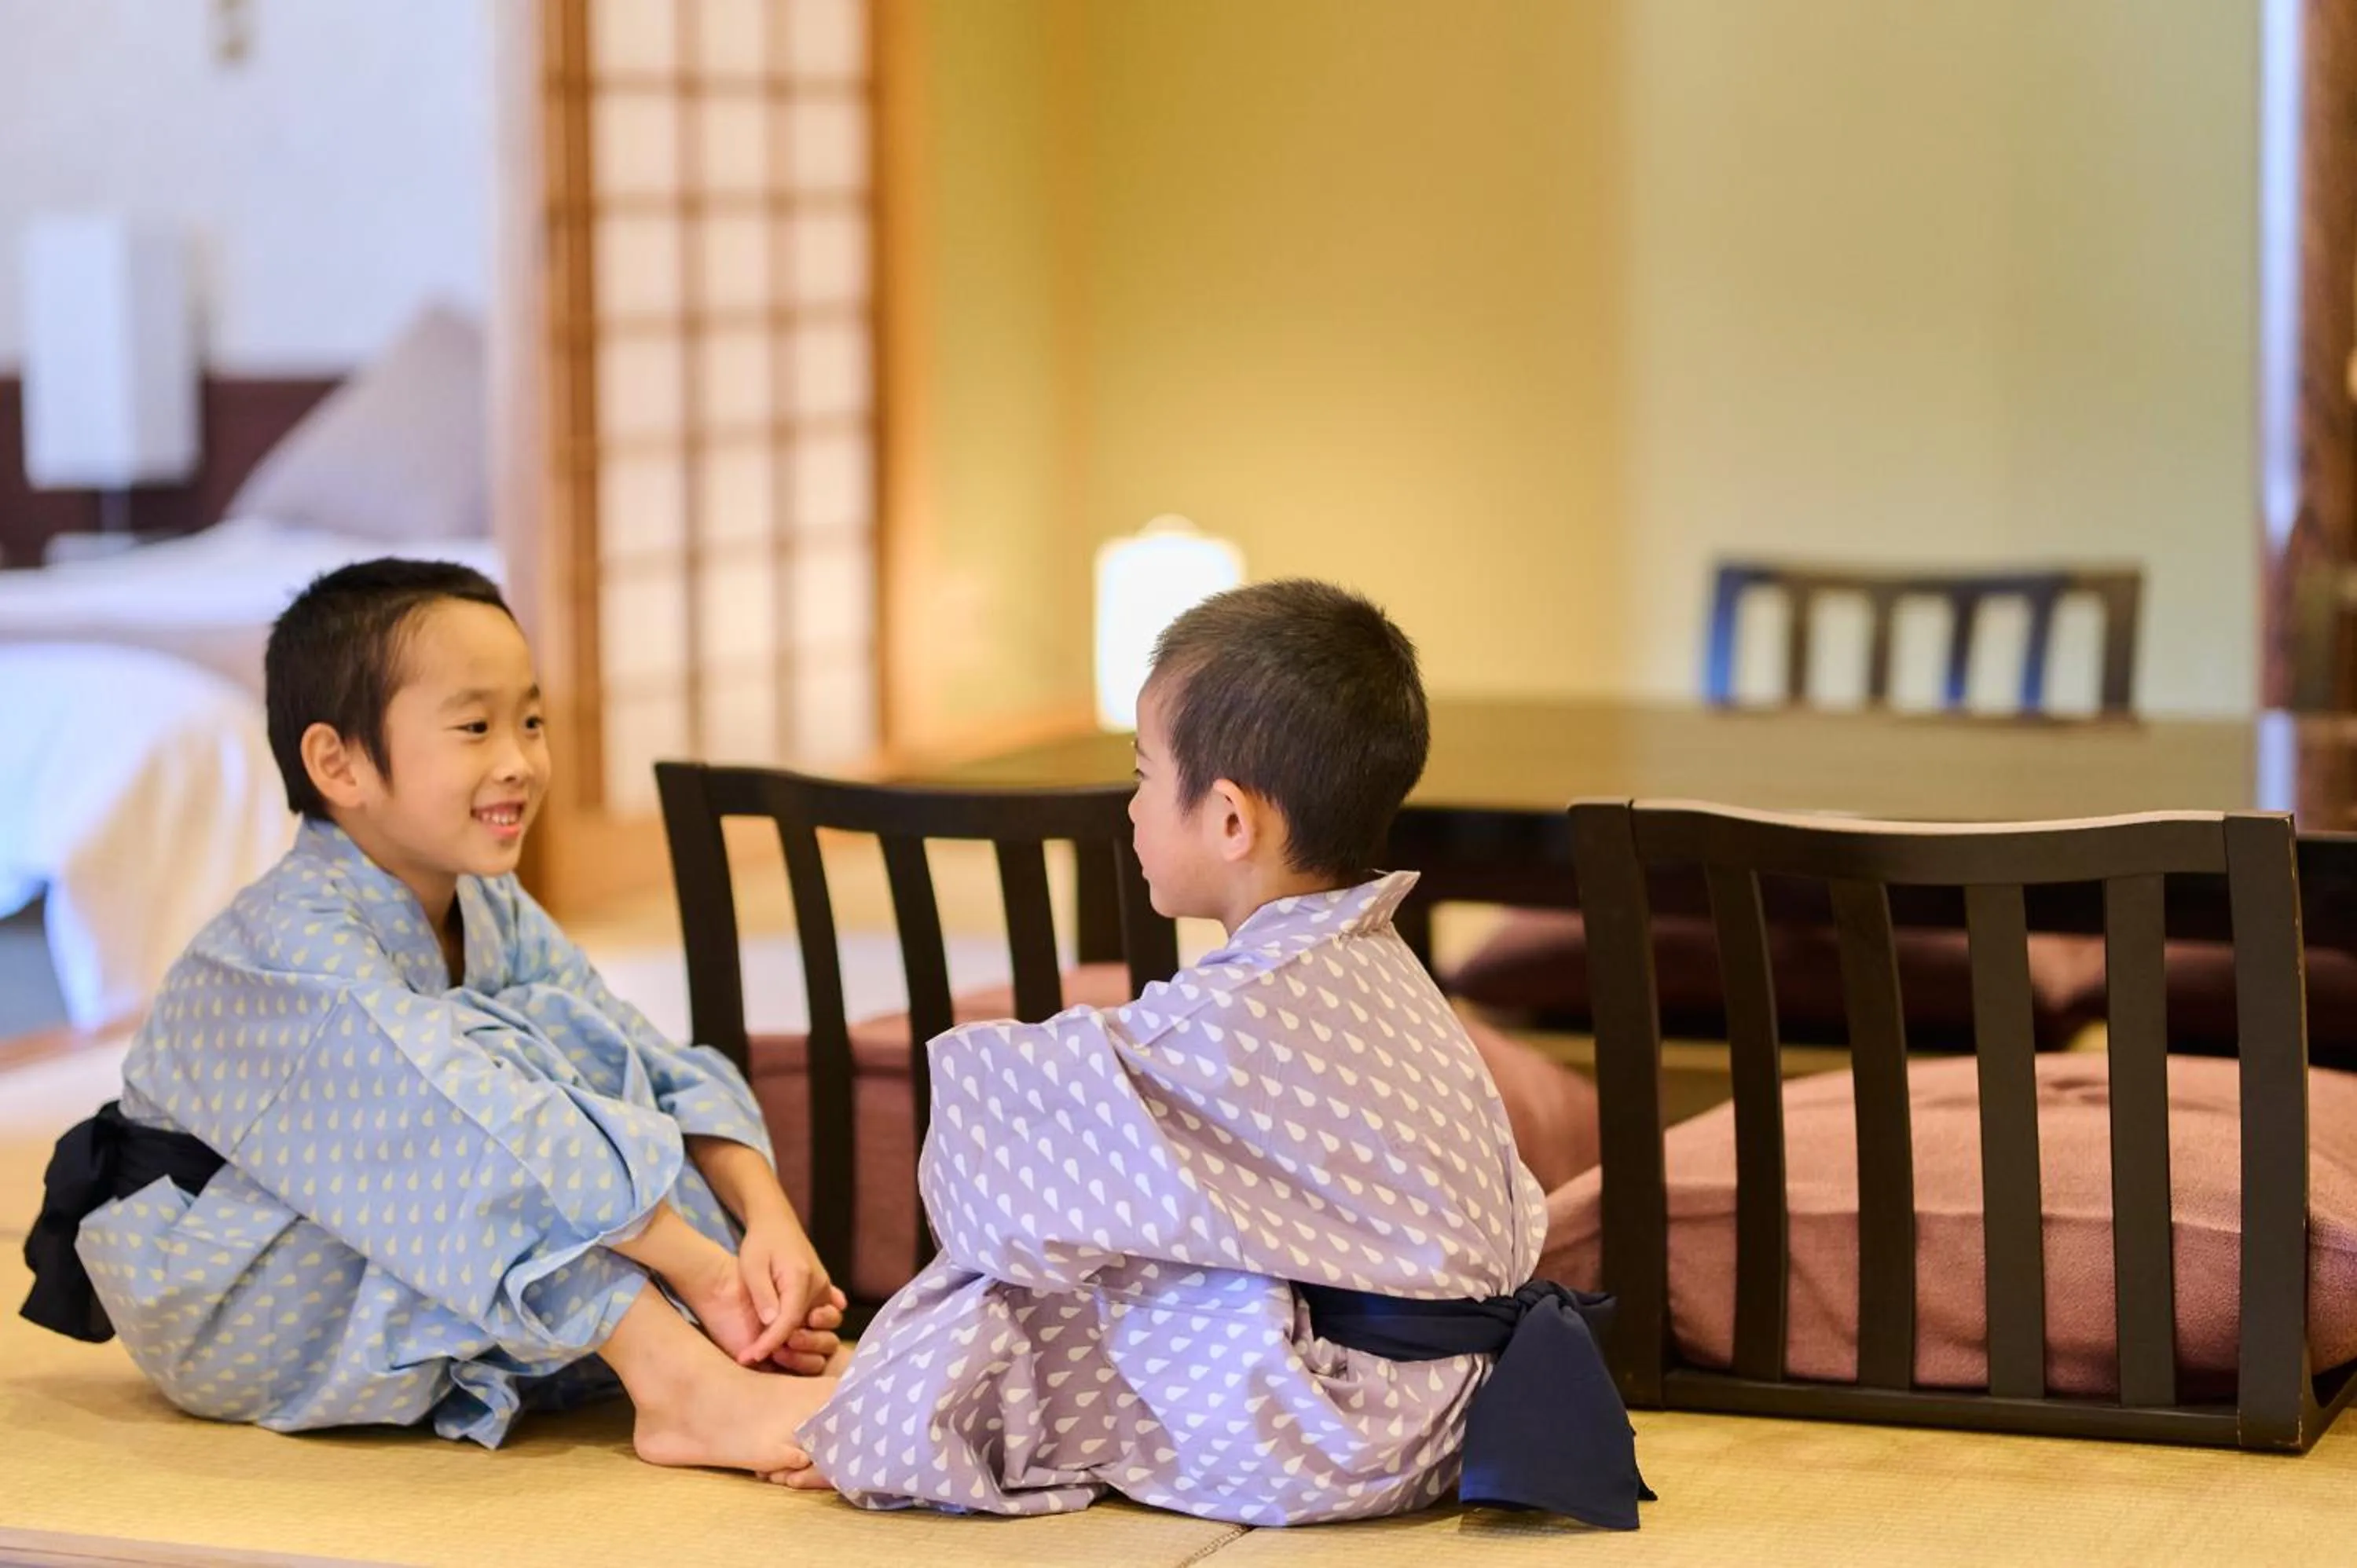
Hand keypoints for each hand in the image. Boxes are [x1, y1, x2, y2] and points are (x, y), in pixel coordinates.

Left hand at [735, 1213, 848, 1374]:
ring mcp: (824, 1288)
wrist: (776, 1223)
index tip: (749, 1357)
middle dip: (784, 1346)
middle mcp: (819, 1285)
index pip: (789, 1321)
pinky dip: (816, 1329)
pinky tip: (800, 1337)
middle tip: (756, 1353)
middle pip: (806, 1327)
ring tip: (774, 1348)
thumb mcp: (752, 1266)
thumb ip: (762, 1294)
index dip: (770, 1343)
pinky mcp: (823, 1290)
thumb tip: (770, 1323)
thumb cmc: (760, 1243)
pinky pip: (825, 1315)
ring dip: (800, 1340)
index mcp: (801, 1278)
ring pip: (819, 1325)